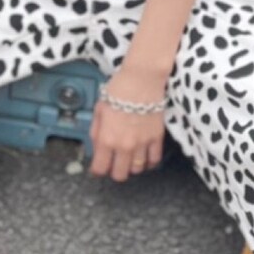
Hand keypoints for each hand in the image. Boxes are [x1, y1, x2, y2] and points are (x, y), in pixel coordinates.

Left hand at [88, 61, 167, 182]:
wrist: (142, 78)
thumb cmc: (118, 90)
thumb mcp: (98, 109)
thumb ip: (96, 132)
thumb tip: (96, 147)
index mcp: (106, 139)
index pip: (100, 168)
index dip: (97, 170)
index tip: (98, 166)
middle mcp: (124, 146)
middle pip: (119, 174)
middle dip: (114, 171)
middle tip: (114, 162)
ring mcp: (142, 143)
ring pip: (137, 170)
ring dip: (131, 166)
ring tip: (129, 157)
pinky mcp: (157, 138)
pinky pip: (154, 160)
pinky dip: (148, 162)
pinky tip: (144, 156)